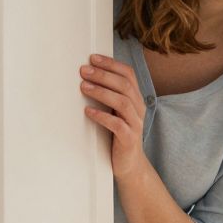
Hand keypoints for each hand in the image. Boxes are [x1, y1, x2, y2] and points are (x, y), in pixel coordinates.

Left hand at [79, 54, 148, 180]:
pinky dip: (102, 116)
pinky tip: (89, 112)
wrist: (130, 164)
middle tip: (84, 71)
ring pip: (122, 102)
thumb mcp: (116, 111)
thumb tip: (86, 76)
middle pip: (125, 85)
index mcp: (136, 99)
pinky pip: (117, 125)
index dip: (111, 64)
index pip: (128, 75)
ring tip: (84, 87)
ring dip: (102, 92)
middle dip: (103, 75)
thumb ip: (109, 95)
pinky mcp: (129, 139)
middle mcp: (138, 109)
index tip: (92, 58)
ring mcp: (135, 124)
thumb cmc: (118, 134)